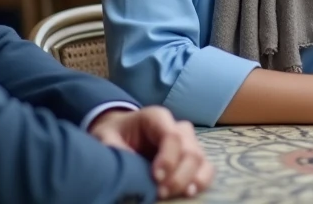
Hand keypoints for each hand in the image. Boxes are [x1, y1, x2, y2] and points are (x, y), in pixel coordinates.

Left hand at [89, 106, 213, 199]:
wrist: (122, 134)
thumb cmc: (115, 135)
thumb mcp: (106, 138)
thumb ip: (114, 150)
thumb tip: (125, 172)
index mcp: (157, 117)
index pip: (172, 136)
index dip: (168, 158)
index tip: (156, 178)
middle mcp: (178, 127)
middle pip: (190, 149)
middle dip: (178, 174)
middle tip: (160, 192)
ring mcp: (189, 142)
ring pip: (201, 160)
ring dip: (190, 179)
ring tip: (176, 194)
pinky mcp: (193, 158)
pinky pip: (206, 169)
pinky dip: (201, 181)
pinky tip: (190, 193)